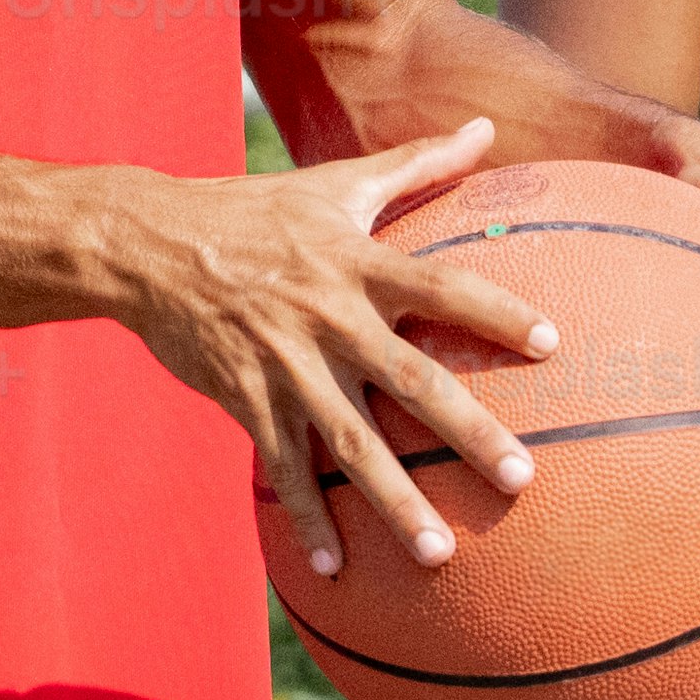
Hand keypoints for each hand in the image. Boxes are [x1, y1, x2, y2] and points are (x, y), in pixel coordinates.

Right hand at [103, 118, 557, 582]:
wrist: (146, 243)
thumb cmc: (252, 210)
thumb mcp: (334, 181)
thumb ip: (416, 162)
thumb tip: (487, 129)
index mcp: (357, 262)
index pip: (442, 287)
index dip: (496, 311)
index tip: (552, 344)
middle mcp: (329, 317)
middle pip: (411, 380)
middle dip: (469, 431)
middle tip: (521, 479)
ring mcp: (286, 365)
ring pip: (349, 443)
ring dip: (395, 501)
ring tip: (439, 555)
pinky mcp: (245, 399)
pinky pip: (283, 469)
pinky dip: (307, 519)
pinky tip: (335, 569)